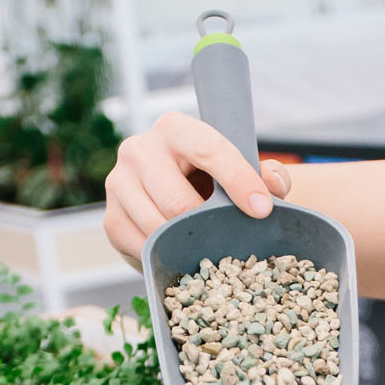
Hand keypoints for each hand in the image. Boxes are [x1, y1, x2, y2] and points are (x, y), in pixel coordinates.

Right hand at [105, 111, 293, 260]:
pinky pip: (143, 247)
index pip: (209, 150)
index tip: (262, 209)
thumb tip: (273, 184)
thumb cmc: (213, 180)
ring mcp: (119, 184)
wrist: (177, 196)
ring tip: (205, 245)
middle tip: (227, 237)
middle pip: (178, 201)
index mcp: (175, 128)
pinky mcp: (111, 219)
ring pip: (159, 227)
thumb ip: (267, 173)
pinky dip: (167, 256)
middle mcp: (139, 149)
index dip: (238, 180)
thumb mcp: (242, 170)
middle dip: (207, 224)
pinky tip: (180, 250)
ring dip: (187, 243)